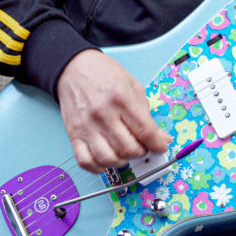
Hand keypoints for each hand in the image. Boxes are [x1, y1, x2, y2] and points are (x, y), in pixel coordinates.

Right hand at [57, 49, 170, 172]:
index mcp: (121, 98)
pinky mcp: (73, 134)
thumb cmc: (104, 75)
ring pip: (109, 159)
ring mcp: (86, 126)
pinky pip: (85, 161)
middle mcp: (103, 113)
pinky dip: (99, 167)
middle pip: (129, 149)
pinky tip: (106, 159)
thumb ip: (146, 114)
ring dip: (122, 161)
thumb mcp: (132, 86)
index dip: (158, 144)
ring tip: (125, 152)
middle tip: (142, 146)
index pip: (145, 131)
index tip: (161, 146)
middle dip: (142, 152)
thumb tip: (161, 139)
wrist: (74, 68)